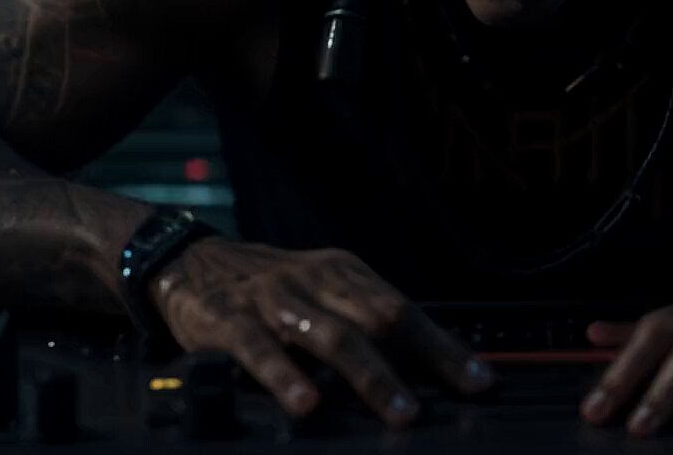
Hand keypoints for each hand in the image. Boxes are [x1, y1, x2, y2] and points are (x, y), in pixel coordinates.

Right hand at [149, 239, 493, 426]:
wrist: (192, 260)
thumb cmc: (274, 290)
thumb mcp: (324, 293)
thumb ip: (368, 323)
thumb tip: (433, 369)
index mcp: (346, 274)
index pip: (406, 310)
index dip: (444, 348)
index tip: (480, 382)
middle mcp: (317, 281)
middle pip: (378, 319)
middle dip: (414, 364)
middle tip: (438, 405)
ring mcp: (275, 299)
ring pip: (330, 335)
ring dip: (369, 375)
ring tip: (396, 411)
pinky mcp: (230, 320)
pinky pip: (261, 349)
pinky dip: (287, 377)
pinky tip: (306, 404)